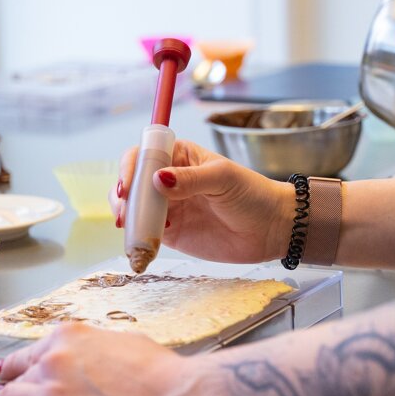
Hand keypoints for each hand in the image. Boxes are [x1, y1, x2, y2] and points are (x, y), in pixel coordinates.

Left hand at [0, 323, 199, 395]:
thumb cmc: (159, 370)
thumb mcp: (120, 339)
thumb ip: (91, 348)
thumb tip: (87, 360)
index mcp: (68, 336)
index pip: (30, 352)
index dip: (16, 364)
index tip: (7, 368)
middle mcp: (52, 360)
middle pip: (17, 375)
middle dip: (5, 384)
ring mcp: (48, 393)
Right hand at [111, 140, 292, 263]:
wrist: (272, 230)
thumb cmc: (252, 194)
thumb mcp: (223, 179)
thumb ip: (191, 179)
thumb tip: (158, 179)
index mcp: (179, 156)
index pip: (144, 154)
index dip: (130, 167)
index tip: (128, 184)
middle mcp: (168, 180)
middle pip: (132, 182)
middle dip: (122, 195)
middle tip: (125, 211)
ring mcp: (167, 207)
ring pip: (133, 208)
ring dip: (126, 216)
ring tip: (130, 226)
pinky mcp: (170, 233)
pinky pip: (145, 232)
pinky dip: (136, 236)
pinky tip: (142, 241)